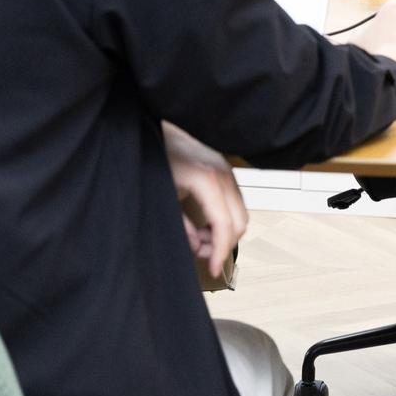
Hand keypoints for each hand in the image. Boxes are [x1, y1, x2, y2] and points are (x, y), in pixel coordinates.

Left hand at [162, 122, 248, 278]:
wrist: (154, 126)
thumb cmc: (154, 153)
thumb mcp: (163, 195)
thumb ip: (180, 225)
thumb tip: (196, 246)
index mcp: (207, 179)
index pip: (225, 225)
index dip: (220, 252)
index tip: (214, 269)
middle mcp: (223, 174)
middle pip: (241, 222)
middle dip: (224, 244)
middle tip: (202, 254)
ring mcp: (227, 171)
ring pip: (241, 214)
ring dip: (224, 232)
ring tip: (199, 238)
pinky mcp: (224, 171)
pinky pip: (235, 203)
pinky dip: (224, 219)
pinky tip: (204, 223)